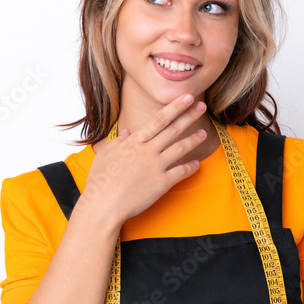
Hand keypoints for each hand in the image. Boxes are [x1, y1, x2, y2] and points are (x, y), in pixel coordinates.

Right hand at [80, 93, 208, 223]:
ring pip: (180, 148)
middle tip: (202, 106)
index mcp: (134, 142)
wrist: (103, 206)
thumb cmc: (99, 182)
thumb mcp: (104, 156)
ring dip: (193, 140)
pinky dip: (191, 167)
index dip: (175, 107)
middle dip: (189, 116)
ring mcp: (155, 166)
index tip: (187, 97)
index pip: (159, 119)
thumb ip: (117, 142)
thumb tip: (127, 132)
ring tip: (204, 134)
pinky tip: (197, 164)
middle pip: (173, 129)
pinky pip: (181, 172)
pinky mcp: (161, 183)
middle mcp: (147, 151)